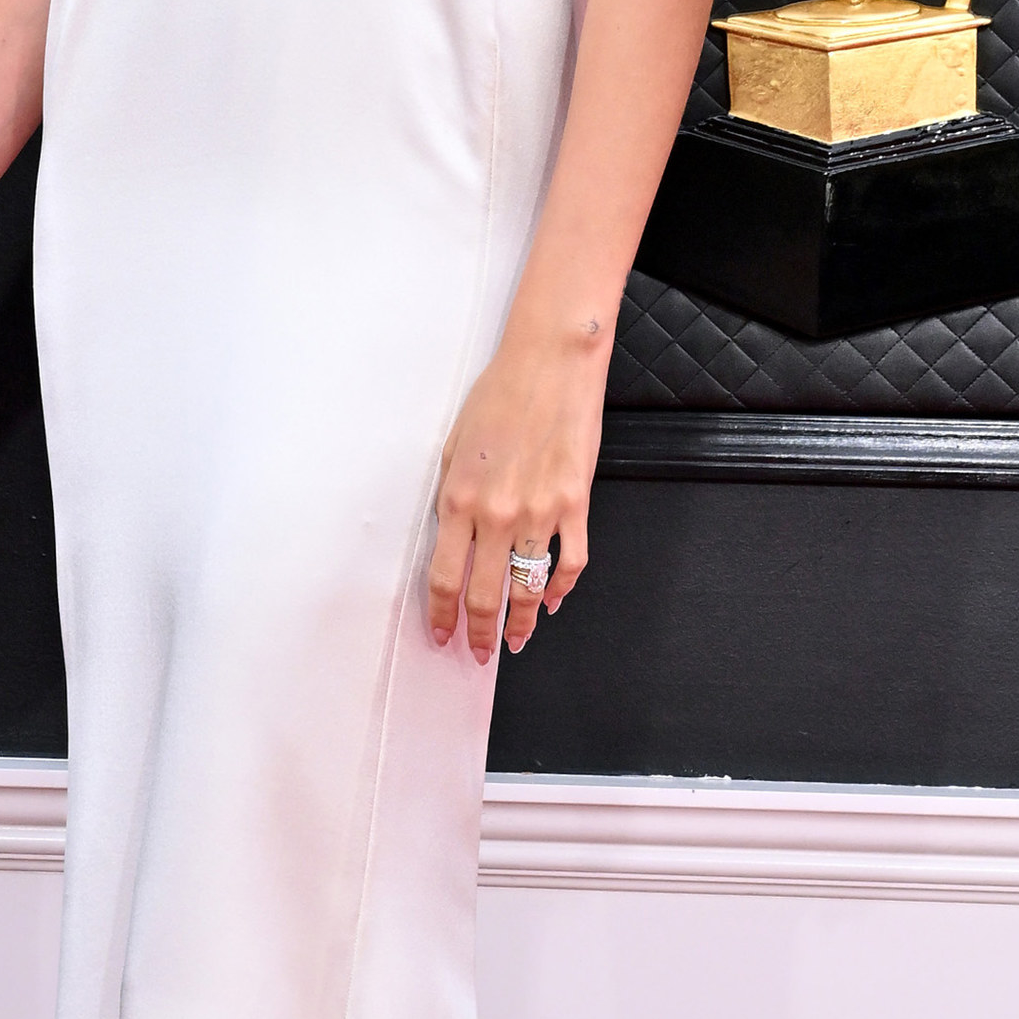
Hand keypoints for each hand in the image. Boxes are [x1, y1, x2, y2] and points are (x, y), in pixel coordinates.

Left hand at [425, 318, 607, 662]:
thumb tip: (453, 539)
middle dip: (479, 631)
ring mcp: (540, 513)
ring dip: (520, 623)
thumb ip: (452, 499)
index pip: (444, 577)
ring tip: (514, 642)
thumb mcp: (454, 448)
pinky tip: (550, 602)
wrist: (549, 366)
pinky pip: (569, 562)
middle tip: (478, 652)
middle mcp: (497, 514)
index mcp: (459, 500)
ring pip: (527, 588)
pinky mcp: (575, 504)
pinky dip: (560, 589)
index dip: (443, 614)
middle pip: (485, 593)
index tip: (443, 634)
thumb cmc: (499, 397)